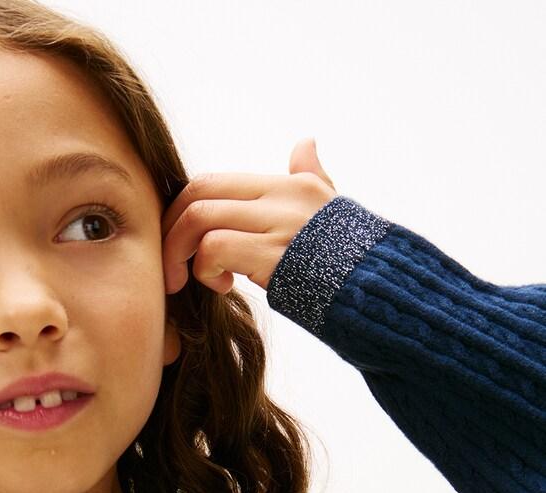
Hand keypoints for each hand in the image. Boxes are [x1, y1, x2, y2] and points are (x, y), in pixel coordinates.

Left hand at [161, 137, 337, 294]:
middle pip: (197, 192)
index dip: (184, 212)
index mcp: (287, 184)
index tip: (186, 246)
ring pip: (199, 217)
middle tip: (172, 267)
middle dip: (171, 230)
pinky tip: (223, 288)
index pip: (213, 181)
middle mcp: (281, 196)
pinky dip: (205, 270)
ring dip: (179, 253)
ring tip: (188, 281)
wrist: (380, 290)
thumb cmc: (351, 258)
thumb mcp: (330, 208)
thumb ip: (310, 175)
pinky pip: (214, 248)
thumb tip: (305, 143)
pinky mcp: (274, 255)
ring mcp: (277, 223)